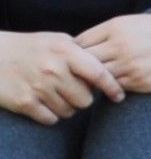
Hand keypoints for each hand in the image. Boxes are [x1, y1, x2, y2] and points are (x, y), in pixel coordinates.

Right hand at [0, 30, 121, 122]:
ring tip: (56, 96)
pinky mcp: (24, 102)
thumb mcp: (55, 40)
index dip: (112, 87)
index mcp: (64, 50)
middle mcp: (53, 69)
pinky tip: (44, 105)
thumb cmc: (27, 47)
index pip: (98, 73)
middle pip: (86, 99)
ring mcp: (38, 87)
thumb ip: (79, 51)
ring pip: (69, 111)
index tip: (119, 96)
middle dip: (83, 98)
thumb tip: (105, 65)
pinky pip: (50, 119)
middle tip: (73, 92)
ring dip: (66, 108)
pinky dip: (50, 115)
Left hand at [77, 13, 150, 94]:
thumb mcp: (129, 23)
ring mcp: (130, 65)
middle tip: (76, 74)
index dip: (73, 53)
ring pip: (97, 78)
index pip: (79, 44)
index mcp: (116, 28)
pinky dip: (110, 87)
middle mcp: (121, 46)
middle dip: (77, 69)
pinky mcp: (139, 82)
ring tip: (92, 81)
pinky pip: (114, 87)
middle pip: (84, 62)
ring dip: (92, 81)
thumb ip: (103, 33)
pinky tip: (112, 84)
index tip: (73, 59)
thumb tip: (74, 48)